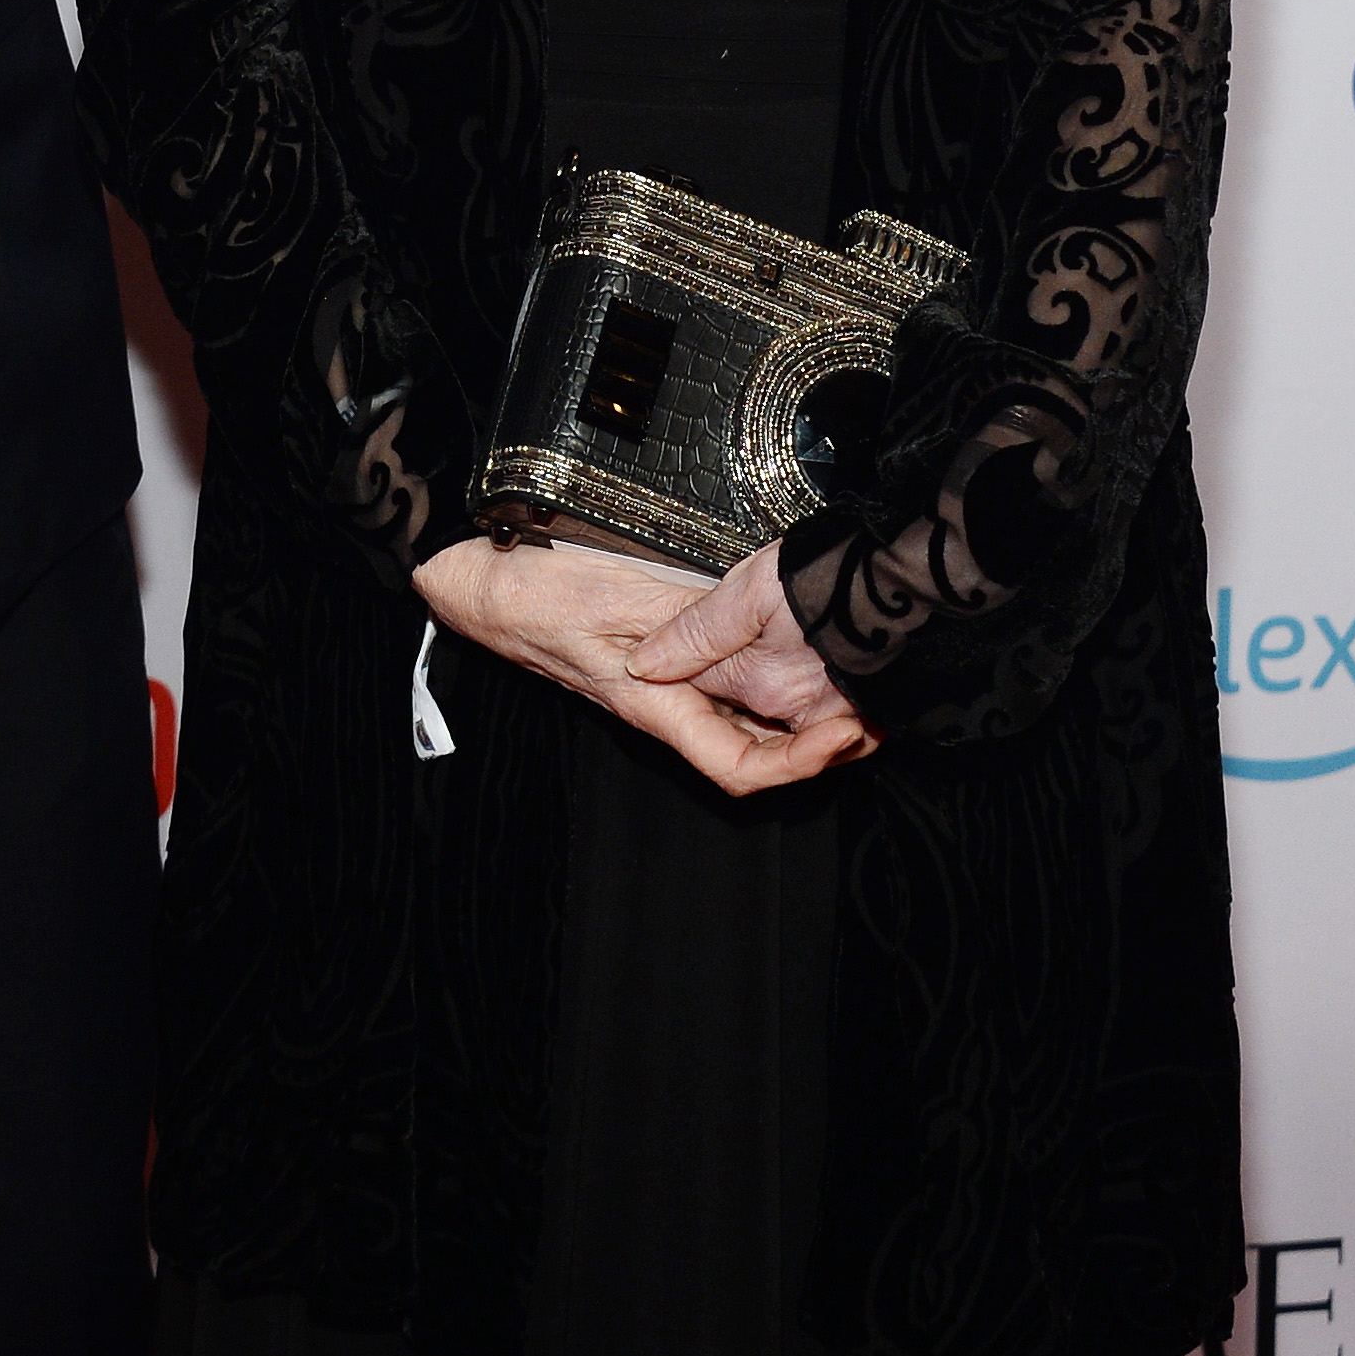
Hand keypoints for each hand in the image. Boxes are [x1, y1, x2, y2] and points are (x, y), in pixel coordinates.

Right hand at [414, 536, 869, 797]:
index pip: (736, 767)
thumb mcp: (618, 594)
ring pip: (739, 721)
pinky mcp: (657, 659)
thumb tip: (739, 649)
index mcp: (655, 703)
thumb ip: (681, 621)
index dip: (798, 766)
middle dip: (814, 744)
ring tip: (848, 689)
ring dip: (795, 716)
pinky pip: (719, 687)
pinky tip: (788, 659)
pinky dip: (760, 683)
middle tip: (870, 712)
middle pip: (749, 751)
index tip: (843, 739)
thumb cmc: (537, 594)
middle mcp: (663, 704)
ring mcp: (661, 685)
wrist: (483, 588)